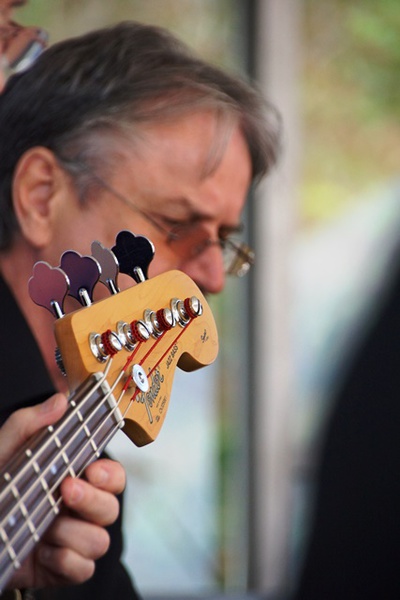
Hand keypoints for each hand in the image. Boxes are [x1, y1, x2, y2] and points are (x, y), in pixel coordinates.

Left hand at [0, 394, 125, 589]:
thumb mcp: (3, 452)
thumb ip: (28, 424)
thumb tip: (59, 401)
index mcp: (72, 479)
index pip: (112, 476)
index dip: (110, 475)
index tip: (91, 469)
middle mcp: (78, 510)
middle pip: (112, 508)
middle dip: (91, 501)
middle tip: (65, 491)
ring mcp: (72, 540)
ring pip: (100, 540)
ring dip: (72, 534)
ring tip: (45, 527)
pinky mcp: (63, 568)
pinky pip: (83, 568)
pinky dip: (65, 561)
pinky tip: (43, 551)